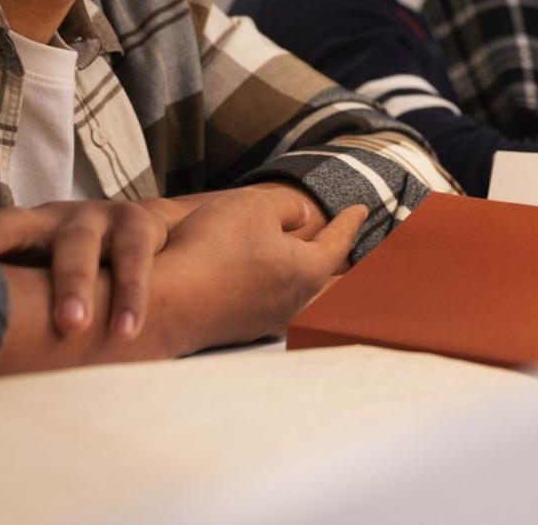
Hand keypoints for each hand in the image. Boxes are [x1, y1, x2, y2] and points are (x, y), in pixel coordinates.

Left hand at [0, 198, 184, 338]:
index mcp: (30, 227)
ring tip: (119, 333)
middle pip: (70, 245)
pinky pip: (140, 260)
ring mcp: (107, 219)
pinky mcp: (141, 224)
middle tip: (69, 323)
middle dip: (71, 282)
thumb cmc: (57, 263)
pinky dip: (137, 295)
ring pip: (118, 250)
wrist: (129, 227)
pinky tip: (129, 327)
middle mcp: (68, 219)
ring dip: (119, 290)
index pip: (6, 224)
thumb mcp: (28, 267)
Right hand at [164, 187, 367, 352]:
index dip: (350, 223)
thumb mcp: (254, 207)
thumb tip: (304, 216)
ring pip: (311, 304)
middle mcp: (295, 303)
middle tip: (368, 262)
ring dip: (324, 289)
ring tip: (332, 280)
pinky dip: (296, 300)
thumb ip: (286, 206)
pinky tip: (286, 298)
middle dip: (352, 271)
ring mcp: (269, 322)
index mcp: (307, 271)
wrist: (169, 303)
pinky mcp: (243, 331)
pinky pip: (284, 312)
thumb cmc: (213, 249)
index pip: (338, 244)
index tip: (361, 210)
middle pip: (336, 288)